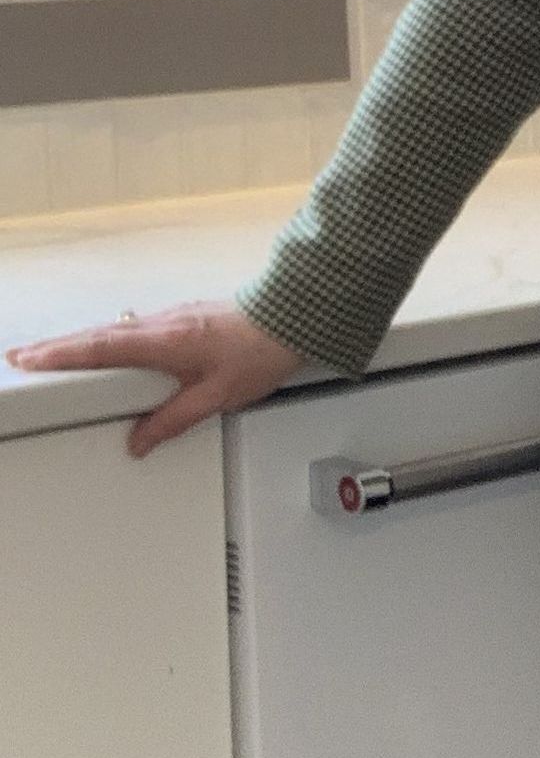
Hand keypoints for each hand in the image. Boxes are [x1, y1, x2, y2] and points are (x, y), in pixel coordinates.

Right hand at [6, 299, 304, 458]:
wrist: (296, 316)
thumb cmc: (263, 351)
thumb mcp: (218, 395)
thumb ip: (174, 420)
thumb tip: (140, 441)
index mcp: (165, 341)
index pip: (100, 349)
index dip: (61, 355)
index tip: (29, 360)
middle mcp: (165, 323)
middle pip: (100, 336)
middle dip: (58, 347)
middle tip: (23, 357)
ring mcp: (176, 316)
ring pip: (117, 330)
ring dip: (82, 341)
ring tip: (54, 354)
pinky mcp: (188, 316)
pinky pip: (137, 327)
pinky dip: (111, 336)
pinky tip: (109, 345)